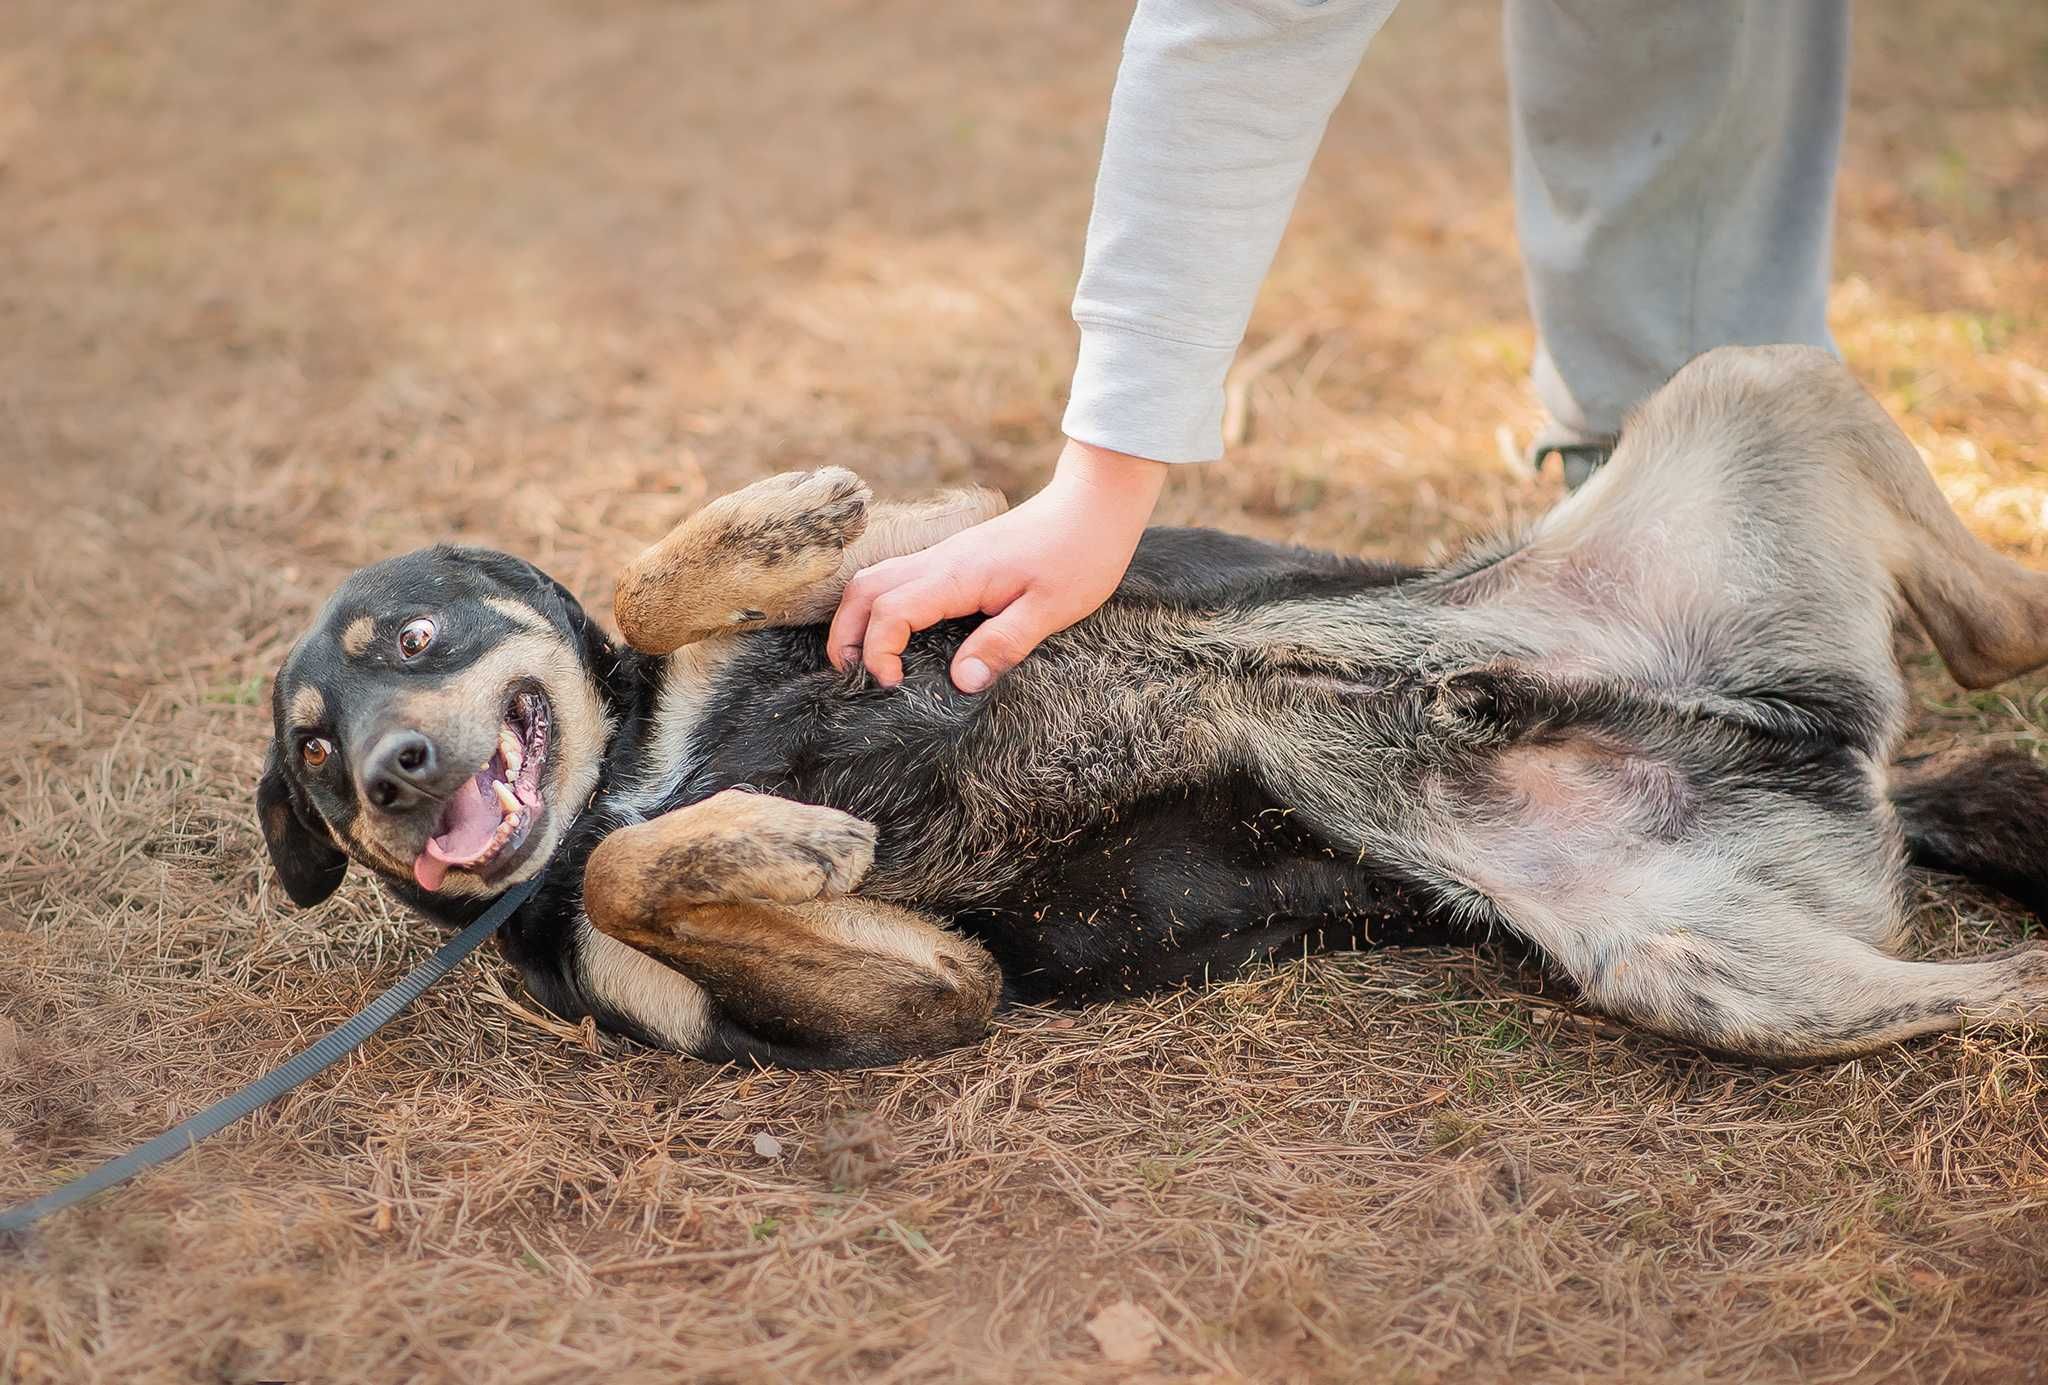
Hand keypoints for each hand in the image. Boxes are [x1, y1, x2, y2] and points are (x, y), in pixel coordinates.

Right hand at [828, 439, 1166, 692]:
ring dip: (858, 617)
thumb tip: (961, 682)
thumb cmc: (1079, 554)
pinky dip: (881, 606)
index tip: (893, 685)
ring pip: (876, 579)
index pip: (891, 611)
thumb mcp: (1051, 610)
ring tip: (864, 660)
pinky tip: (897, 633)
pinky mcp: (956, 559)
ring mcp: (945, 556)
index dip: (878, 652)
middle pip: (864, 590)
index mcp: (958, 575)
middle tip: (851, 676)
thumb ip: (1003, 645)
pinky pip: (900, 578)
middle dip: (845, 634)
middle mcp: (941, 561)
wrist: (1094, 505)